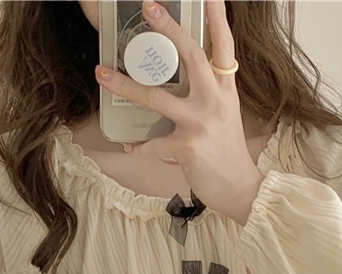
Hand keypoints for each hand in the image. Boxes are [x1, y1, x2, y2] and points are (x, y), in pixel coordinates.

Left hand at [95, 0, 263, 225]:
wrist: (239, 187)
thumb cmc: (227, 151)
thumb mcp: (224, 113)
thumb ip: (207, 91)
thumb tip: (178, 77)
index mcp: (225, 88)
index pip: (223, 44)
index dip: (216, 16)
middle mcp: (214, 100)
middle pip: (191, 56)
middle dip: (168, 29)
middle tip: (148, 7)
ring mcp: (200, 123)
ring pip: (156, 98)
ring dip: (125, 85)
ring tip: (102, 74)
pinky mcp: (187, 148)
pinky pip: (152, 143)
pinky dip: (137, 145)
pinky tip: (128, 145)